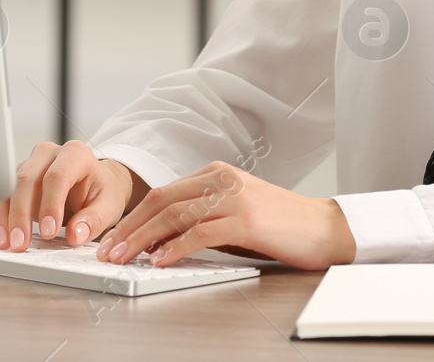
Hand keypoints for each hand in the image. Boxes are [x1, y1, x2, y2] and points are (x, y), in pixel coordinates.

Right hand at [0, 140, 149, 252]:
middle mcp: (48, 154)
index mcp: (75, 154)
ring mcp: (28, 164)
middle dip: (20, 214)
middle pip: (26, 179)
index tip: (49, 232)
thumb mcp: (109, 206)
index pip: (57, 176)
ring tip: (3, 243)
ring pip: (6, 185)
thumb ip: (94, 219)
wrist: (93, 185)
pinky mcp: (12, 178)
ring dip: (1, 216)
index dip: (51, 205)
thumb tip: (76, 234)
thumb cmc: (101, 192)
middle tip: (19, 243)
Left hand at [93, 161, 356, 270]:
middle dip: (129, 227)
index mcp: (215, 174)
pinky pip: (201, 232)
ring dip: (143, 238)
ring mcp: (234, 197)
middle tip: (108, 250)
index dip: (132, 217)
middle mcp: (221, 179)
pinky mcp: (246, 219)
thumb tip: (158, 242)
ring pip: (175, 214)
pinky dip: (176, 246)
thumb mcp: (233, 214)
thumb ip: (200, 219)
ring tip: (124, 257)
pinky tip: (160, 259)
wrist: (326, 227)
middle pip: (161, 200)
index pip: (162, 193)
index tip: (113, 238)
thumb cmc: (280, 226)